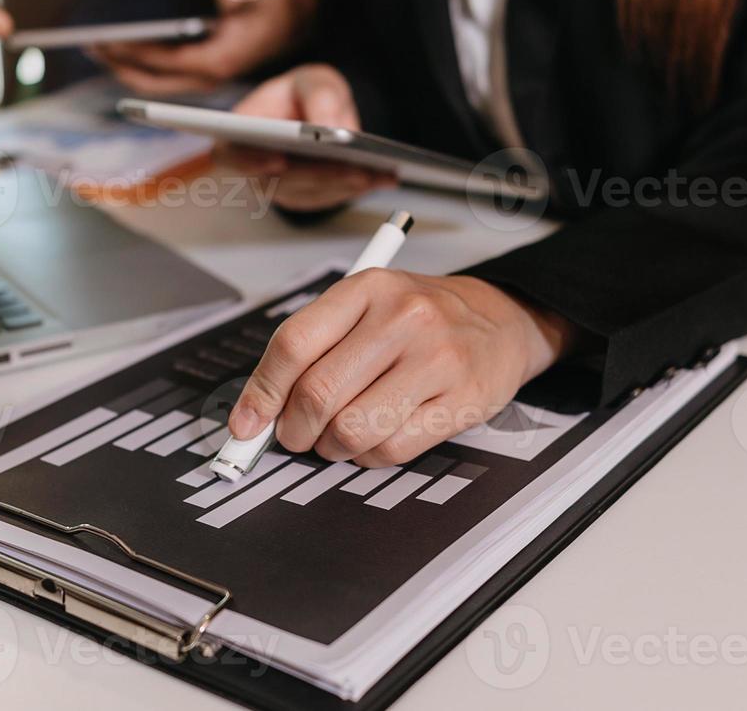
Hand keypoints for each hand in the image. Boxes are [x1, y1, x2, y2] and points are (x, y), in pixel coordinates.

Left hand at [93, 0, 315, 93]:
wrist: (292, 25)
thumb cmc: (273, 6)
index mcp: (219, 61)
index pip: (165, 61)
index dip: (134, 53)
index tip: (107, 42)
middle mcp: (208, 77)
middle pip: (152, 81)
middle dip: (119, 65)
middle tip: (90, 47)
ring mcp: (203, 80)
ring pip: (153, 84)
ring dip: (123, 69)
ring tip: (95, 50)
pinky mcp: (198, 75)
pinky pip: (160, 78)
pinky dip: (137, 68)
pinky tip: (118, 53)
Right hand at [222, 63, 394, 211]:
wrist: (318, 107)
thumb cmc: (303, 92)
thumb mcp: (312, 80)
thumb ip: (318, 96)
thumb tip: (328, 128)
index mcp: (239, 134)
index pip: (230, 155)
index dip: (249, 162)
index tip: (279, 161)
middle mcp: (254, 166)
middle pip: (279, 182)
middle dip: (320, 175)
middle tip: (354, 169)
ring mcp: (279, 186)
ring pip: (309, 194)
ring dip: (344, 186)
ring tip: (376, 173)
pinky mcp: (305, 196)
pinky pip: (327, 198)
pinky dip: (355, 188)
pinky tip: (380, 178)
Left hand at [226, 271, 577, 466]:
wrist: (499, 319)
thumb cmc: (420, 319)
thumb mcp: (366, 307)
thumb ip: (314, 349)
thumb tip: (258, 412)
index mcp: (367, 288)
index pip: (295, 344)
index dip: (261, 392)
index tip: (246, 424)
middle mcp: (403, 317)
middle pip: (319, 392)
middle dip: (294, 430)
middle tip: (295, 437)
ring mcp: (436, 359)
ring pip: (354, 429)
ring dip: (332, 448)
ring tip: (337, 438)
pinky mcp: (463, 400)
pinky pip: (393, 450)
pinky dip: (370, 457)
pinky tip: (374, 441)